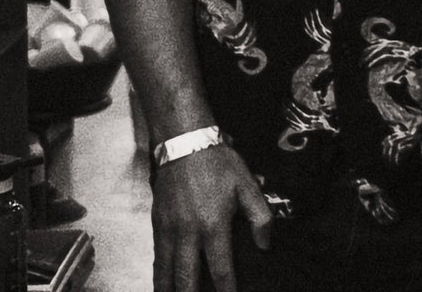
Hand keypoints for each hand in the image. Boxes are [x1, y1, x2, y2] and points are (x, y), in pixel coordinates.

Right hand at [150, 144, 272, 291]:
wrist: (184, 144)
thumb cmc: (219, 164)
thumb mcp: (248, 186)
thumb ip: (260, 217)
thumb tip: (264, 245)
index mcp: (213, 225)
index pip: (220, 269)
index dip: (226, 290)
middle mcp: (188, 233)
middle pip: (186, 278)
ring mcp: (169, 230)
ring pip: (165, 272)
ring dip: (169, 289)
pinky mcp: (157, 225)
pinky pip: (157, 258)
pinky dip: (159, 275)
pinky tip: (163, 284)